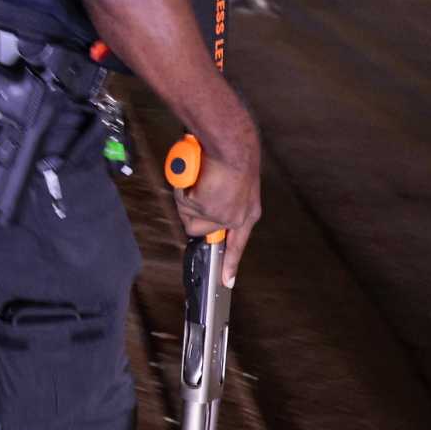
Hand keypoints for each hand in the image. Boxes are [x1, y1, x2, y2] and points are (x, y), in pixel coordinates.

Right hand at [175, 142, 261, 284]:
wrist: (233, 147)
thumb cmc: (233, 156)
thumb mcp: (236, 182)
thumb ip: (223, 198)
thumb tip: (200, 205)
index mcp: (248, 213)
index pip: (238, 244)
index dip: (231, 263)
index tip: (226, 282)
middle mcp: (235, 219)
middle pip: (200, 229)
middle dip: (191, 211)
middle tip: (197, 189)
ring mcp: (220, 216)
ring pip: (187, 214)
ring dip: (186, 196)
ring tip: (200, 177)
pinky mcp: (206, 209)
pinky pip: (182, 202)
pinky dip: (183, 189)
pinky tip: (197, 176)